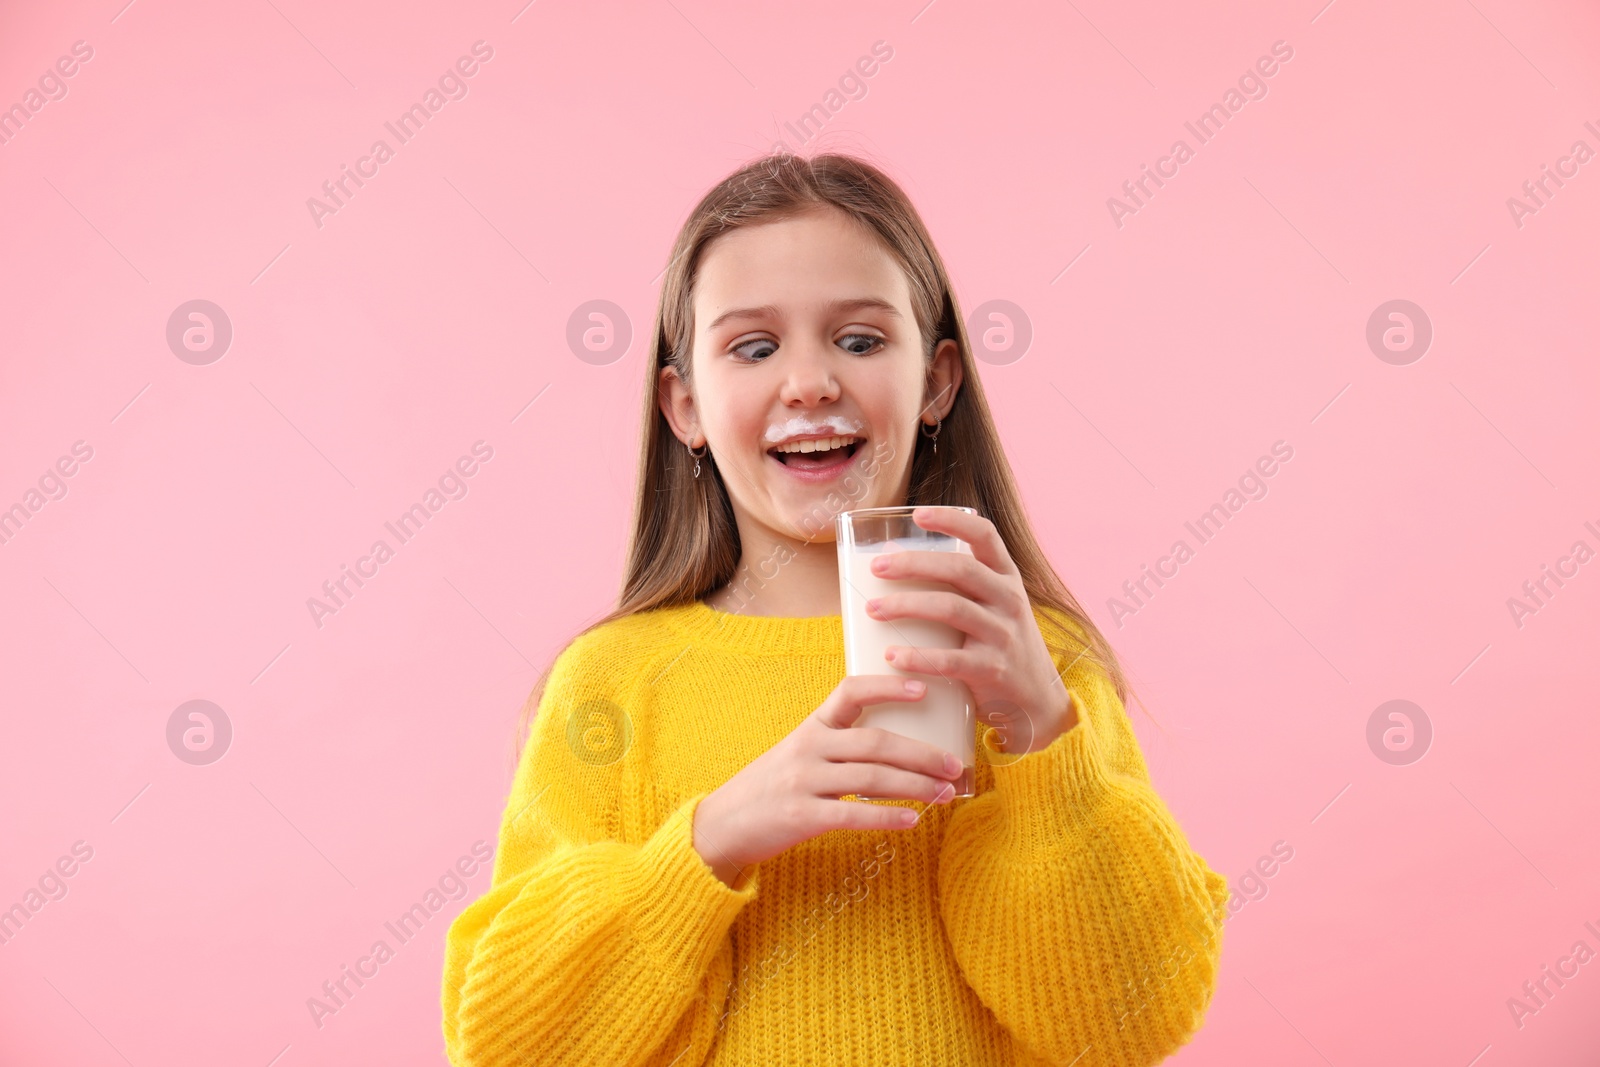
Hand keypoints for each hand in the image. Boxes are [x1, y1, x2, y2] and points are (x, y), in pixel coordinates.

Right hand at [692, 674, 965, 887]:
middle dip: (921, 753)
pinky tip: (912, 821)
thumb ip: (835, 745)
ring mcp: (804, 782)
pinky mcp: (801, 816)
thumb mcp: (797, 754)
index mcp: (811, 728)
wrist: (720, 826)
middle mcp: (808, 748)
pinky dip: (886, 818)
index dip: (887, 687)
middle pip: (875, 742)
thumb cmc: (768, 790)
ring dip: (915, 786)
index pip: (850, 692)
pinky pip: (852, 815)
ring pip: (871, 777)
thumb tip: (891, 746)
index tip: (922, 688)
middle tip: (954, 764)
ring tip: (945, 793)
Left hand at [863, 507, 1076, 756]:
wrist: (1037, 700)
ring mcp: (1003, 634)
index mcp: (1005, 577)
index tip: (919, 513)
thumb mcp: (989, 606)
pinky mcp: (993, 669)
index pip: (985, 535)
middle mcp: (1008, 600)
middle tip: (877, 568)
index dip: (953, 520)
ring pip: (952, 609)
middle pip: (960, 569)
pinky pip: (951, 660)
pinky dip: (918, 657)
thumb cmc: (998, 644)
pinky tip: (892, 655)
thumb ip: (952, 583)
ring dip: (906, 606)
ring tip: (872, 610)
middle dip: (913, 564)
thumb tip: (890, 555)